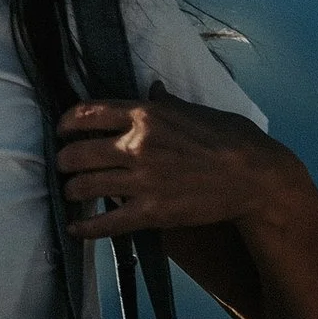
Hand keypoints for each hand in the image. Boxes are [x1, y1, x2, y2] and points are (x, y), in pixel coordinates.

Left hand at [55, 81, 285, 242]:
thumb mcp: (196, 111)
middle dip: (64, 161)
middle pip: (77, 152)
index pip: (88, 113)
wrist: (255, 176)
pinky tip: (75, 230)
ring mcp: (143, 180)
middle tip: (65, 167)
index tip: (61, 131)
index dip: (66, 123)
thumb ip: (167, 103)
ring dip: (72, 192)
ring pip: (85, 187)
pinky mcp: (152, 212)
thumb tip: (153, 89)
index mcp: (146, 114)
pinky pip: (106, 223)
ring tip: (72, 194)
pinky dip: (86, 228)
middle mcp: (138, 144)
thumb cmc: (232, 138)